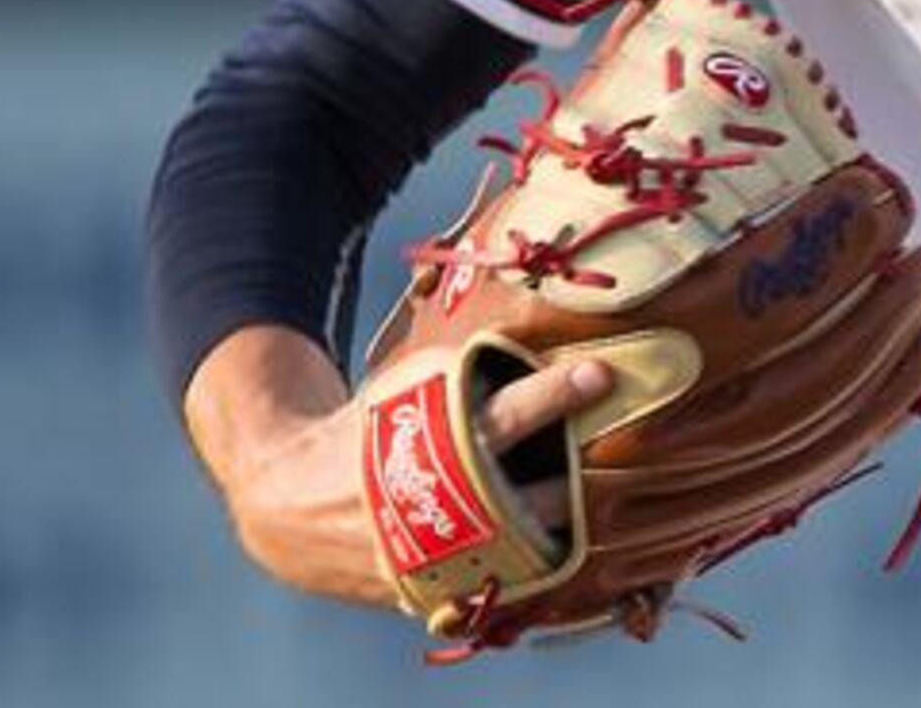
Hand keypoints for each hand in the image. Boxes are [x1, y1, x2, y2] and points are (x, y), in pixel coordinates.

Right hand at [182, 324, 613, 606]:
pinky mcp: (433, 596)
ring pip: (524, 556)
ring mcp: (431, 562)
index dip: (551, 396)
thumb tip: (547, 324)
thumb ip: (465, 375)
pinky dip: (546, 573)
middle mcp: (428, 510)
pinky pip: (507, 591)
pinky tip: (589, 552)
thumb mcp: (401, 392)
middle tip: (635, 451)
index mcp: (421, 448)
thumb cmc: (363, 432)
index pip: (499, 419)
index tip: (600, 374)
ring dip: (577, 532)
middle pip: (527, 501)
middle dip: (582, 479)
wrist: (285, 508)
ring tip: (625, 502)